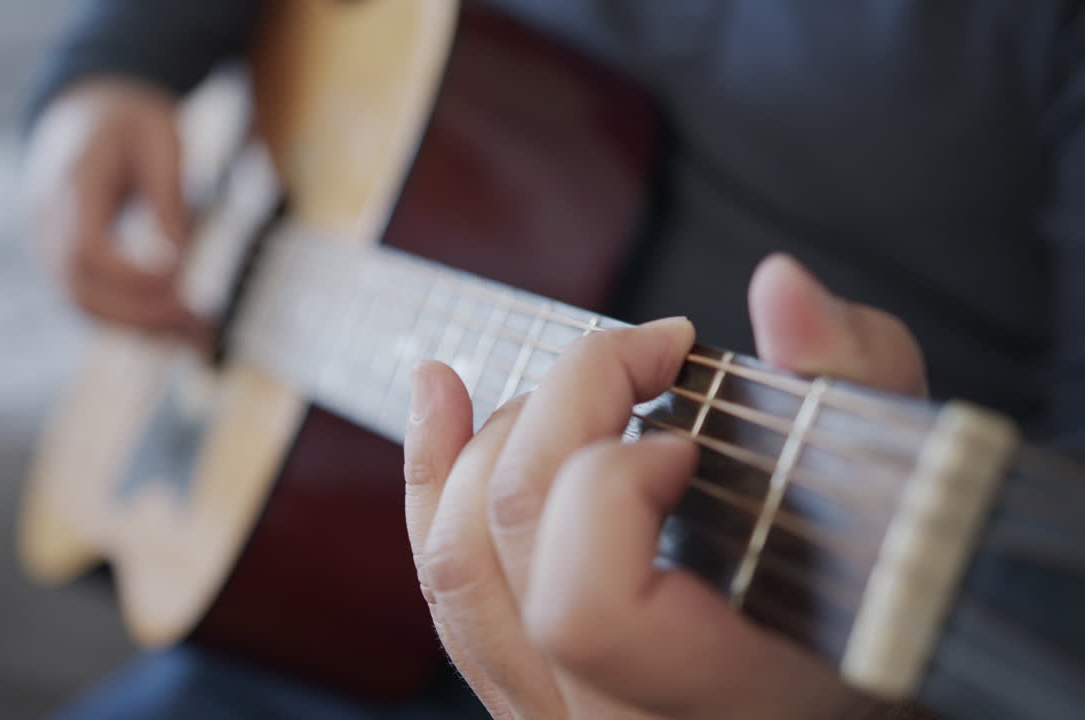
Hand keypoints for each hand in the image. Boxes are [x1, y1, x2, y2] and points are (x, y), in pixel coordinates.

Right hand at [24, 78, 204, 340]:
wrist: (91, 109)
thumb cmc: (131, 121)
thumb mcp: (162, 143)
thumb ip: (168, 199)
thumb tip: (178, 260)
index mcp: (70, 180)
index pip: (86, 248)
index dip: (131, 276)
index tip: (179, 281)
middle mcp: (46, 218)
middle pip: (78, 288)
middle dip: (139, 313)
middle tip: (198, 320)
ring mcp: (47, 241)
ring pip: (80, 303)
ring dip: (136, 325)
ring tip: (194, 333)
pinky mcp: (62, 257)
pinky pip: (88, 298)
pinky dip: (128, 316)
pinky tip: (172, 324)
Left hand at [403, 254, 927, 718]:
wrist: (839, 693)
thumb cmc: (899, 615)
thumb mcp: (911, 506)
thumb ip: (859, 387)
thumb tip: (781, 289)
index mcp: (726, 705)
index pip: (588, 608)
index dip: (613, 489)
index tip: (683, 437)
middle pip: (509, 548)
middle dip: (560, 408)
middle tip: (642, 360)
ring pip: (457, 570)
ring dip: (491, 435)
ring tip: (561, 373)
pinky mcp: (529, 696)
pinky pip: (450, 593)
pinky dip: (436, 480)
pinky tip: (440, 393)